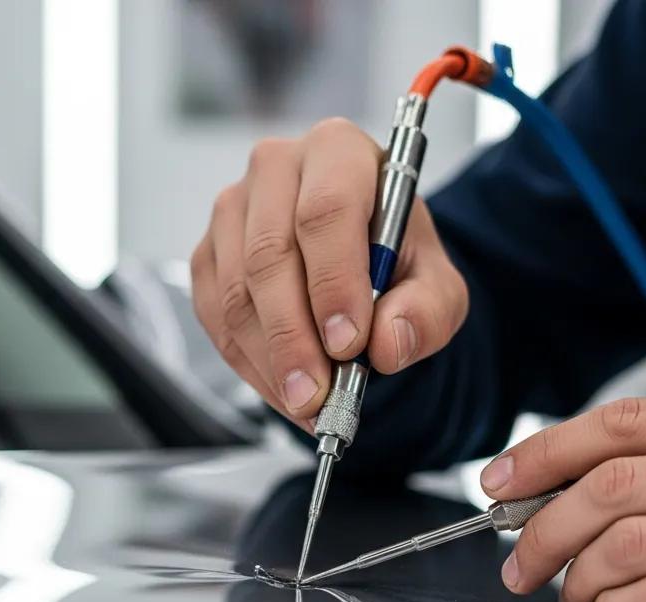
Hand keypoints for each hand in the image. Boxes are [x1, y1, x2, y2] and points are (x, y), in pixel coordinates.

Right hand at [191, 119, 467, 426]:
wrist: (361, 262)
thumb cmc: (396, 260)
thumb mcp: (436, 285)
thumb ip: (427, 311)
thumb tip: (388, 343)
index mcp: (339, 153)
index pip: (326, 211)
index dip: (334, 282)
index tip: (348, 344)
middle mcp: (275, 169)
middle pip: (269, 255)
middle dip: (294, 338)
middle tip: (318, 395)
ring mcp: (232, 211)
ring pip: (236, 293)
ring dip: (270, 361)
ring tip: (307, 405)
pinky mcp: (208, 255)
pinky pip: (215, 318)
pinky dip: (249, 364)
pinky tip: (284, 392)